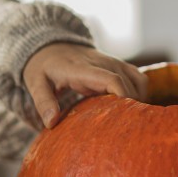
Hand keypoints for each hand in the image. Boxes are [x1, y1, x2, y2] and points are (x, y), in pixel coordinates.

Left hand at [23, 43, 147, 128]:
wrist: (51, 46)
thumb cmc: (43, 68)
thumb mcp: (36, 84)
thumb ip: (43, 102)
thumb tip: (52, 122)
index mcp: (83, 69)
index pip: (112, 80)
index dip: (123, 98)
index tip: (124, 118)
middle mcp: (103, 63)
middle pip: (128, 84)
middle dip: (132, 106)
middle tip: (127, 129)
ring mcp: (113, 62)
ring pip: (138, 81)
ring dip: (139, 100)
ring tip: (129, 121)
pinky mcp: (119, 65)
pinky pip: (139, 78)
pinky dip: (141, 93)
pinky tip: (131, 109)